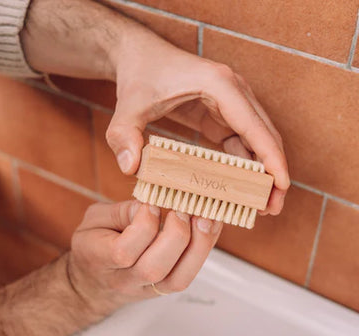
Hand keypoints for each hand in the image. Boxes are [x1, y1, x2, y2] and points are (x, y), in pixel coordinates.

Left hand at [21, 0, 288, 214]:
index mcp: (219, 85)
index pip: (255, 126)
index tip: (281, 186)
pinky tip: (240, 188)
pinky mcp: (222, 114)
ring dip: (261, 172)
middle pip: (264, 136)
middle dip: (272, 172)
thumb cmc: (140, 75)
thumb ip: (125, 135)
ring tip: (260, 205)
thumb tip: (131, 167)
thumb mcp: (127, 106)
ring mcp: (230, 103)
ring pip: (256, 141)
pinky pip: (240, 142)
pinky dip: (244, 166)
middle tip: (271, 208)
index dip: (271, 158)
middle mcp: (233, 92)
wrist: (141, 57)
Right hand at [68, 200, 221, 316]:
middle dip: (175, 235)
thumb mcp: (94, 219)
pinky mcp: (164, 289)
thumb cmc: (94, 244)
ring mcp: (146, 289)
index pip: (123, 251)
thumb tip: (153, 205)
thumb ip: (120, 211)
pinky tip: (209, 229)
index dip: (143, 225)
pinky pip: (187, 276)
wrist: (93, 282)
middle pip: (154, 268)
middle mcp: (123, 280)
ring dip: (198, 246)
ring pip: (177, 279)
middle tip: (182, 209)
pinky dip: (203, 251)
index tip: (151, 204)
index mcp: (98, 259)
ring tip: (205, 218)